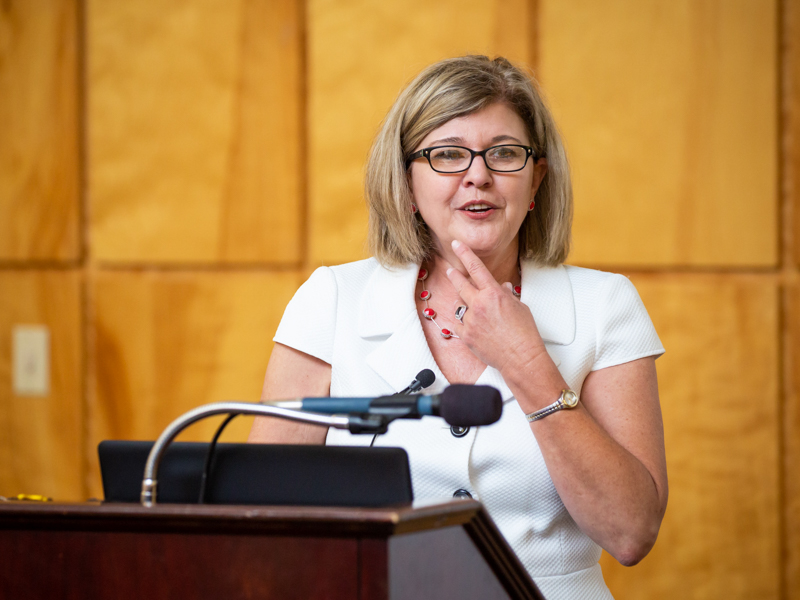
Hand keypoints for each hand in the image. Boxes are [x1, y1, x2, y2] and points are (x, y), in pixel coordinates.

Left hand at [445, 240, 549, 376]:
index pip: (476, 268)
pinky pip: (459, 324)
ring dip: (466, 306)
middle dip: (454, 275)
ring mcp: (470, 320)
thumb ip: (507, 295)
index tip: (457, 244)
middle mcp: (479, 305)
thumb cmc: (524, 334)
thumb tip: (501, 288)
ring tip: (479, 315)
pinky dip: (466, 324)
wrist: (521, 358)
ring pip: (460, 306)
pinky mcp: (466, 335)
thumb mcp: (519, 307)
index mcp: (494, 294)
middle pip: (460, 284)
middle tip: (451, 270)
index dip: (465, 253)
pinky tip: (475, 328)